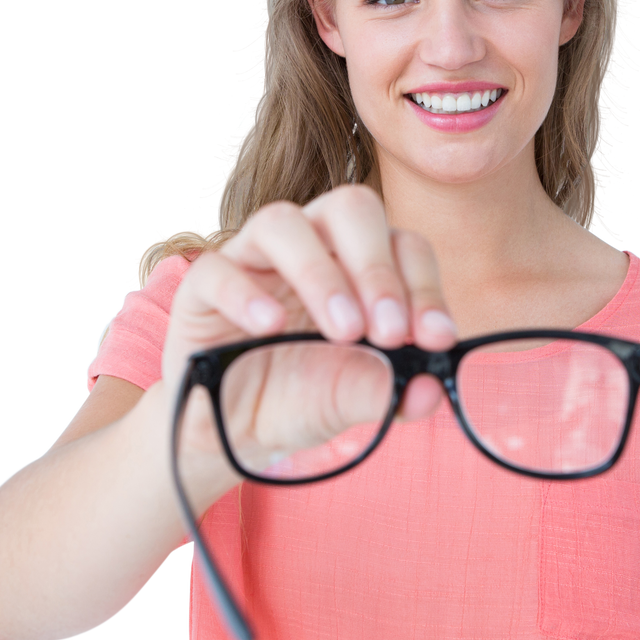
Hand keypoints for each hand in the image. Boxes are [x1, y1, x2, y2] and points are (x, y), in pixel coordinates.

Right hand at [161, 184, 458, 470]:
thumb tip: (430, 392)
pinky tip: (271, 327)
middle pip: (350, 208)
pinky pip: (218, 269)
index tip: (436, 338)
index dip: (425, 286)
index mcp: (358, 263)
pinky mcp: (203, 285)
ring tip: (344, 332)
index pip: (404, 246)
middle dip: (377, 268)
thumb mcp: (351, 399)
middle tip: (390, 332)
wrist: (231, 430)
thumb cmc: (300, 397)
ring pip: (282, 222)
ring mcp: (254, 259)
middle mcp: (311, 246)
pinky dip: (247, 295)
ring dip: (320, 274)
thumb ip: (390, 392)